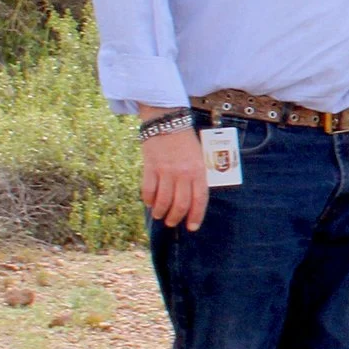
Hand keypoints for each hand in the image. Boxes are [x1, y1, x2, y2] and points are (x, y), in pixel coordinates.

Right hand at [138, 115, 208, 230]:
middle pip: (180, 204)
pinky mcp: (150, 167)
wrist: (167, 121)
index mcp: (199, 170)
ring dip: (160, 212)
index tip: (192, 227)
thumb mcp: (199, 157)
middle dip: (176, 218)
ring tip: (159, 215)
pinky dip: (148, 200)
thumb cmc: (186, 141)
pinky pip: (148, 190)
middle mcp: (183, 173)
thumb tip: (193, 197)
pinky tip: (149, 203)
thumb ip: (197, 176)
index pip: (200, 199)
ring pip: (163, 200)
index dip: (195, 216)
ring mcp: (166, 171)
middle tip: (171, 223)